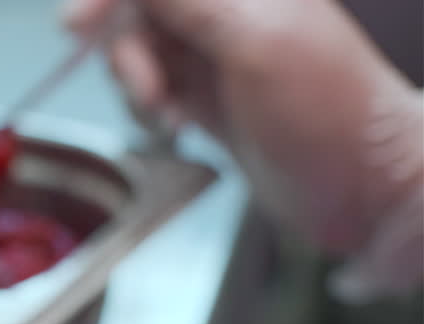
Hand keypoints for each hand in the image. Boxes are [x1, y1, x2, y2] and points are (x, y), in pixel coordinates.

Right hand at [65, 0, 422, 298]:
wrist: (362, 188)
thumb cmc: (327, 111)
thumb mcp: (251, 40)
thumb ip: (186, 0)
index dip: (110, 0)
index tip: (78, 26)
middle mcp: (227, 16)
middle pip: (139, 13)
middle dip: (125, 50)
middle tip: (143, 88)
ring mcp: (217, 59)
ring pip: (141, 53)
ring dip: (137, 87)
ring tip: (168, 115)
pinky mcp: (210, 102)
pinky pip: (154, 90)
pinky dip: (149, 109)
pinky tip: (175, 127)